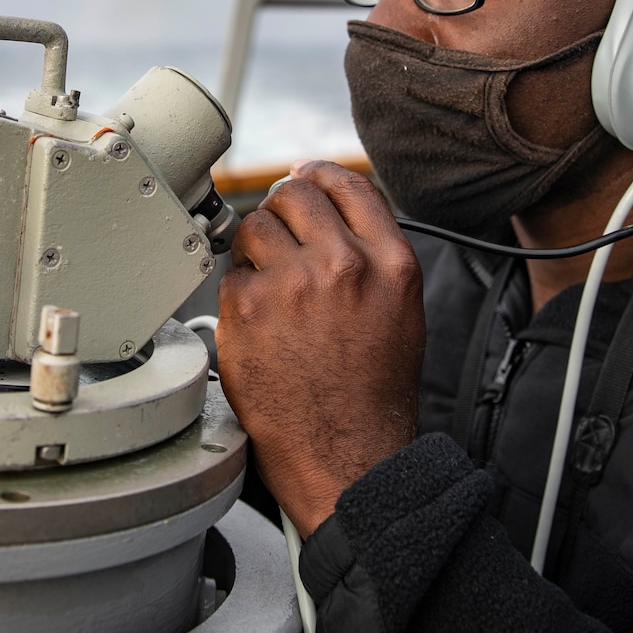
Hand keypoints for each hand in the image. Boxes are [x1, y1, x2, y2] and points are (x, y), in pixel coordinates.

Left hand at [216, 159, 423, 537]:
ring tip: (270, 290)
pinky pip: (232, 274)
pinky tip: (259, 325)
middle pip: (294, 195)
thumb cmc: (371, 392)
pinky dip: (239, 294)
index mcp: (390, 262)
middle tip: (279, 241)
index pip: (346, 184)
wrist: (346, 455)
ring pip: (255, 225)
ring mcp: (291, 284)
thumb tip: (330, 210)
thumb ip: (372, 254)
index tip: (302, 180)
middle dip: (282, 211)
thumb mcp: (400, 310)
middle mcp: (343, 264)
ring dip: (256, 250)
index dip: (317, 177)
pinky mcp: (246, 308)